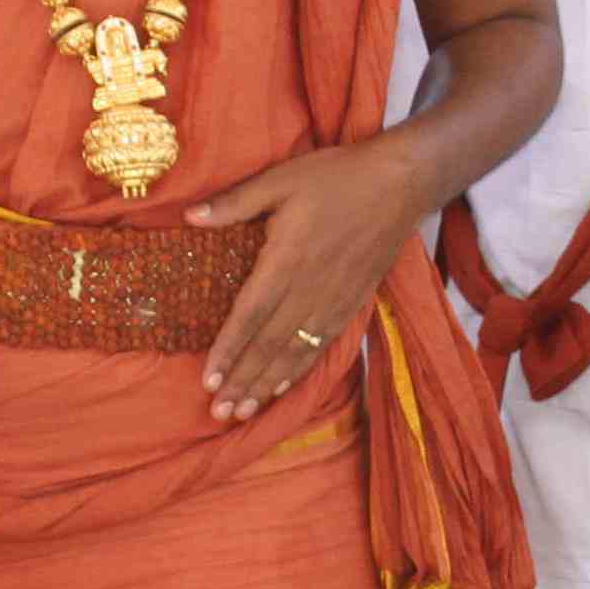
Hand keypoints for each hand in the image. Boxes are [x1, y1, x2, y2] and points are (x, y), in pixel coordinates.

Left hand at [188, 137, 433, 423]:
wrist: (401, 183)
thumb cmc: (337, 177)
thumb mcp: (281, 179)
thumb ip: (235, 203)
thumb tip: (188, 216)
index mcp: (286, 260)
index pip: (250, 316)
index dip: (228, 351)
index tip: (207, 379)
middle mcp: (309, 289)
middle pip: (269, 346)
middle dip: (242, 381)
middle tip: (218, 412)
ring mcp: (333, 301)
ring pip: (294, 353)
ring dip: (266, 385)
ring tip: (242, 411)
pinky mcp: (352, 304)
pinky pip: (319, 346)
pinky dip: (298, 371)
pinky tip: (281, 388)